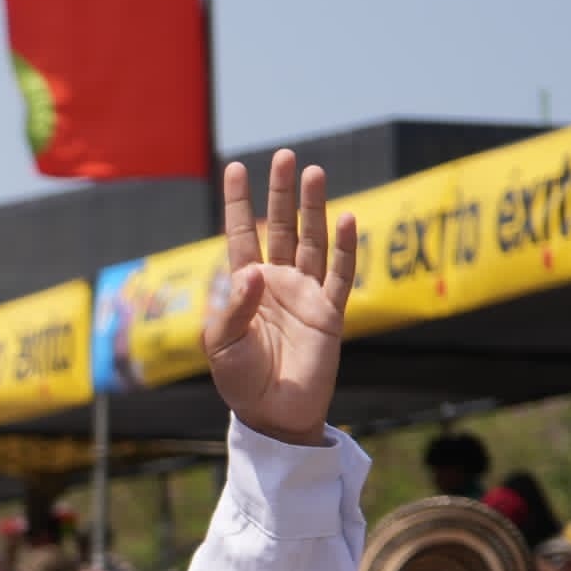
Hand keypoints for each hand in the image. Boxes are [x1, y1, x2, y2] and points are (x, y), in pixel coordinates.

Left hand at [203, 151, 354, 446]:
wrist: (274, 414)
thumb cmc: (240, 381)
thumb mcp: (222, 346)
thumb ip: (233, 308)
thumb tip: (254, 271)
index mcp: (245, 288)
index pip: (240, 236)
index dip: (238, 203)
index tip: (234, 168)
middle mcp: (277, 283)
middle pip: (279, 228)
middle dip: (281, 193)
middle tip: (285, 156)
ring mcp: (306, 294)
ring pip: (312, 241)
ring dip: (313, 208)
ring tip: (314, 173)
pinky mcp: (331, 312)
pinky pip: (341, 275)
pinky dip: (347, 247)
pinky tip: (348, 218)